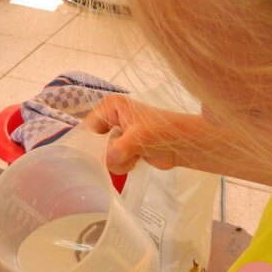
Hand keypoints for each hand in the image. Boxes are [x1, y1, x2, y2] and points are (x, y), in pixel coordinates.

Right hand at [82, 94, 197, 173]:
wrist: (184, 144)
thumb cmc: (164, 132)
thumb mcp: (139, 138)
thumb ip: (119, 149)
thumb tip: (106, 160)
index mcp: (110, 106)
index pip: (88, 128)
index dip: (90, 144)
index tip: (100, 157)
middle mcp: (110, 117)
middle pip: (93, 143)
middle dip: (106, 155)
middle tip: (121, 157)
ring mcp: (116, 133)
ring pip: (101, 155)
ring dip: (116, 161)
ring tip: (132, 156)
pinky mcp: (122, 146)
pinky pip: (111, 161)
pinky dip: (121, 165)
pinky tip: (135, 160)